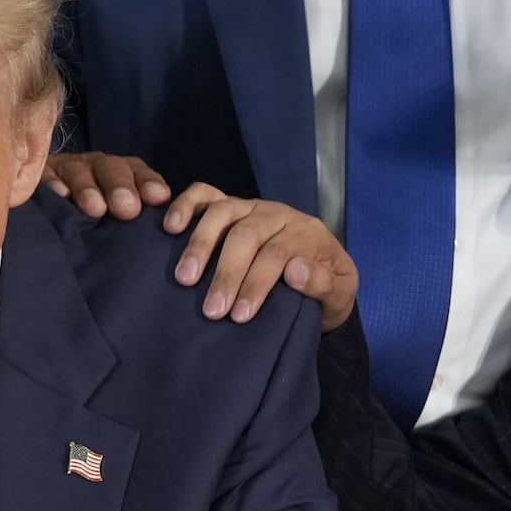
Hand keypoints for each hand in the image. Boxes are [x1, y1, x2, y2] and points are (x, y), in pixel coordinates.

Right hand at [44, 151, 170, 218]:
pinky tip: (60, 197)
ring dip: (88, 188)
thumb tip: (169, 234)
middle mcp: (94, 167)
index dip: (148, 182)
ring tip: (95, 209)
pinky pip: (46, 178)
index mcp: (119, 173)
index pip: (137, 171)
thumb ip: (136, 222)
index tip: (159, 198)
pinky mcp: (39, 177)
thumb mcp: (115, 217)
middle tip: (127, 209)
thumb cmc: (90, 221)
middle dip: (120, 186)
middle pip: (110, 168)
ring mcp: (65, 170)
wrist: (42, 212)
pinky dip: (53, 186)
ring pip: (78, 171)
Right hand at [163, 182, 358, 331]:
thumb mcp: (339, 296)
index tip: (239, 316)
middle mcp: (276, 213)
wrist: (315, 280)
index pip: (277, 253)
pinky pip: (204, 194)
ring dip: (200, 245)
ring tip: (185, 278)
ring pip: (222, 212)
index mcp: (307, 232)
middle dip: (227, 274)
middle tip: (212, 310)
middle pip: (245, 235)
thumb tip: (295, 271)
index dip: (256, 283)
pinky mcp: (227, 206)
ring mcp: (249, 207)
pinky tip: (170, 228)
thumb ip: (324, 284)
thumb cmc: (323, 290)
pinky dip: (185, 206)